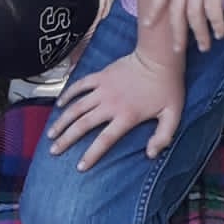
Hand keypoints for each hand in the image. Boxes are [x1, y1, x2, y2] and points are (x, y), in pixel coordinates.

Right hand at [45, 48, 184, 170]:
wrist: (159, 57)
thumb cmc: (168, 87)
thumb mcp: (173, 115)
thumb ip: (163, 136)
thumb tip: (151, 154)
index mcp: (126, 116)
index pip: (104, 140)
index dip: (91, 155)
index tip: (80, 167)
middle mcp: (110, 104)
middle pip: (83, 125)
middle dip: (66, 139)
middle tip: (54, 151)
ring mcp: (103, 89)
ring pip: (76, 107)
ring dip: (62, 121)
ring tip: (51, 133)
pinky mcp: (100, 76)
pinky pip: (79, 85)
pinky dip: (68, 94)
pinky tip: (59, 105)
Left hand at [146, 0, 223, 52]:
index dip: (154, 8)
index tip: (146, 23)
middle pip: (175, 10)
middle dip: (176, 33)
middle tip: (178, 51)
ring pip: (192, 14)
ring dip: (199, 33)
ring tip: (205, 47)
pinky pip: (211, 9)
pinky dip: (215, 23)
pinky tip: (219, 32)